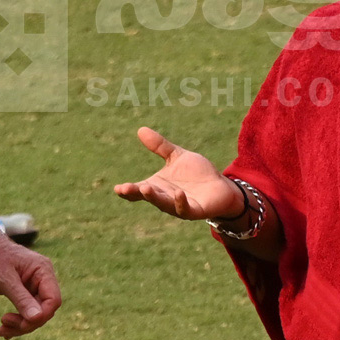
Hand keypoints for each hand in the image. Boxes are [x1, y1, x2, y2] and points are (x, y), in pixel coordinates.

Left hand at [0, 234, 61, 338]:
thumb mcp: (5, 280)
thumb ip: (22, 299)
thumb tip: (37, 319)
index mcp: (42, 270)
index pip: (53, 300)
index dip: (41, 316)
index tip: (22, 323)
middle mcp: (42, 278)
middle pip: (45, 310)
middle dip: (26, 323)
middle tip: (4, 325)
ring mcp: (35, 285)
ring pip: (36, 313)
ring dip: (20, 325)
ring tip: (1, 330)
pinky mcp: (26, 291)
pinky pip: (27, 310)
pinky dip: (17, 321)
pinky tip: (4, 329)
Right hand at [112, 126, 242, 220]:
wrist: (221, 186)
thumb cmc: (197, 173)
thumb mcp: (177, 156)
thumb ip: (160, 146)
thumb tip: (140, 129)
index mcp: (158, 186)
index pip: (138, 190)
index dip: (127, 191)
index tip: (117, 188)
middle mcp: (165, 198)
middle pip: (148, 196)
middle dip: (136, 193)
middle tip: (125, 188)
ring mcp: (179, 205)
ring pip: (163, 204)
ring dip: (154, 198)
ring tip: (145, 188)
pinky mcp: (194, 210)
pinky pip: (184, 209)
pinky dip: (179, 202)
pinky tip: (177, 194)